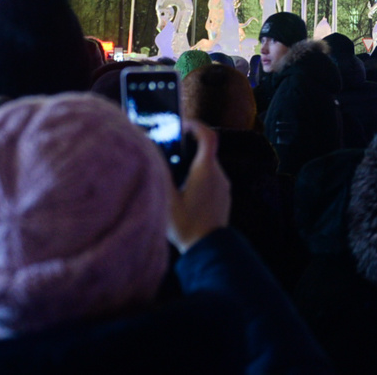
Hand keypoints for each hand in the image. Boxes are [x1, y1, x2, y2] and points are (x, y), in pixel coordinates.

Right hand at [167, 122, 228, 252]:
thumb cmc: (186, 227)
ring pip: (208, 165)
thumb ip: (160, 172)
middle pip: (205, 150)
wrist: (208, 250)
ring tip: (174, 175)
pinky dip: (199, 177)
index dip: (196, 126)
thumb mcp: (166, 199)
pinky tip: (184, 191)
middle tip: (170, 152)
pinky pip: (211, 179)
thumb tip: (152, 152)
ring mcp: (223, 186)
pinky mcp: (223, 196)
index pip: (208, 136)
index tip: (182, 125)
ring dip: (192, 164)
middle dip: (188, 147)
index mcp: (205, 171)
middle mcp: (218, 175)